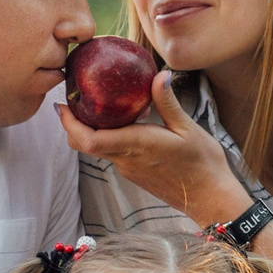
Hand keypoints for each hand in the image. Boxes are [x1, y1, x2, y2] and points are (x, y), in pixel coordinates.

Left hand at [56, 71, 253, 224]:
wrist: (210, 198)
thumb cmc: (202, 164)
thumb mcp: (188, 128)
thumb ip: (167, 102)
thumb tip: (159, 74)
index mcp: (136, 145)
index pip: (89, 140)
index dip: (69, 124)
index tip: (62, 105)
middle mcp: (126, 159)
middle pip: (85, 145)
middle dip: (72, 125)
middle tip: (71, 101)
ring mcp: (129, 169)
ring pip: (98, 149)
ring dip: (90, 130)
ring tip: (97, 106)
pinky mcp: (135, 173)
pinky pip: (113, 154)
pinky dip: (108, 138)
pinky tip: (122, 123)